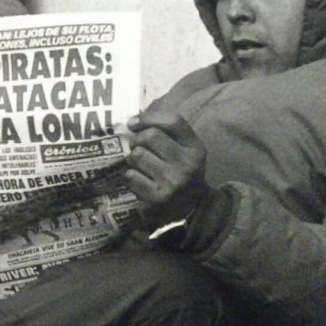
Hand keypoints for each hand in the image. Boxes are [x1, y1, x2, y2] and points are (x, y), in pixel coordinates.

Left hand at [124, 110, 208, 226]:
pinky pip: (131, 175)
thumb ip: (166, 132)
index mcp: (195, 148)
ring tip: (139, 165)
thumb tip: (132, 120)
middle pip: (150, 136)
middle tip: (136, 147)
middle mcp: (187, 164)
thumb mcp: (184, 150)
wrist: (190, 208)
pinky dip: (130, 176)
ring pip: (137, 155)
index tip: (133, 123)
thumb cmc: (180, 171)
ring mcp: (173, 182)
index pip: (173, 121)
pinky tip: (139, 181)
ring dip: (132, 159)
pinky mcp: (157, 197)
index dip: (149, 117)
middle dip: (136, 140)